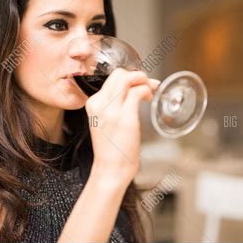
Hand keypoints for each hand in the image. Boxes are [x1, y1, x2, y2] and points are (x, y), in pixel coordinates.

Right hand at [85, 68, 159, 190]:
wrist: (110, 168)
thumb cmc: (112, 148)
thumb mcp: (106, 121)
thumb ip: (114, 104)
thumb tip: (134, 88)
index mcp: (93, 103)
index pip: (111, 78)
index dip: (128, 77)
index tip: (139, 83)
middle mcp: (100, 104)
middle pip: (119, 74)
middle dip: (137, 75)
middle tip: (147, 84)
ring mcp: (112, 110)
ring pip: (128, 79)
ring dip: (143, 80)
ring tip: (149, 91)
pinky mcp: (125, 117)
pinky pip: (138, 92)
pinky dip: (147, 91)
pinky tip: (149, 98)